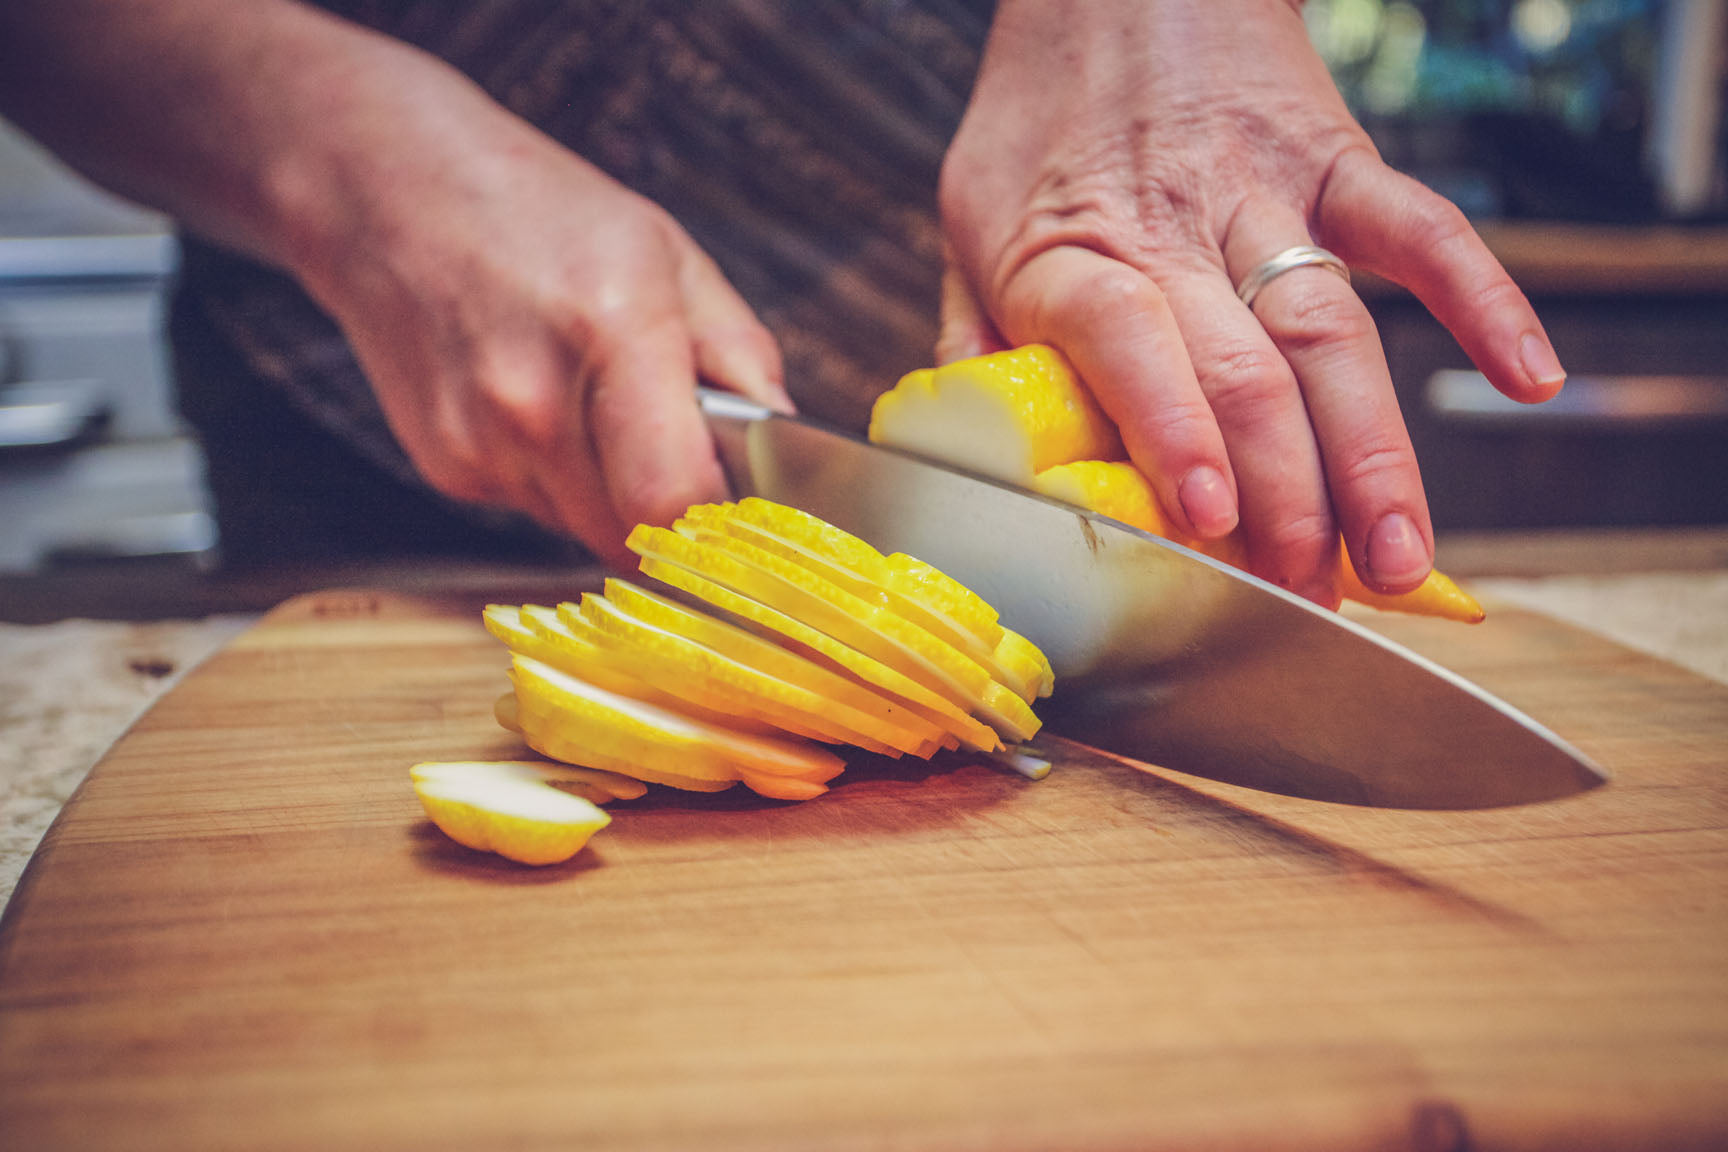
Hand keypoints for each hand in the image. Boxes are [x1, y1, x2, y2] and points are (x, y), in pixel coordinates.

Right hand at [290, 52, 786, 567]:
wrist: (383, 190)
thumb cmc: (534, 211)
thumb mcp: (669, 255)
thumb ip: (742, 356)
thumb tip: (790, 442)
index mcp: (610, 332)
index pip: (676, 501)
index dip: (721, 527)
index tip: (745, 517)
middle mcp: (534, 402)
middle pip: (638, 535)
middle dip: (676, 515)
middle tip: (685, 458)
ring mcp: (480, 443)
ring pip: (588, 530)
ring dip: (616, 499)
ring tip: (602, 413)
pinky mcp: (447, 468)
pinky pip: (537, 509)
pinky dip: (560, 481)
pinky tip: (545, 411)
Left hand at [938, 0, 1564, 603]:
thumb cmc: (1039, 114)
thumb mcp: (969, 221)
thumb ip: (975, 342)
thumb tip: (971, 459)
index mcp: (1073, 252)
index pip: (1131, 348)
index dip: (1176, 435)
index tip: (1211, 524)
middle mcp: (1177, 229)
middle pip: (1249, 369)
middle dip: (1289, 493)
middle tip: (1314, 594)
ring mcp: (1268, 195)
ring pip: (1334, 331)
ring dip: (1374, 450)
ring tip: (1399, 558)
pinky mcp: (1338, 165)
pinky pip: (1422, 228)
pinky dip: (1483, 297)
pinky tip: (1528, 378)